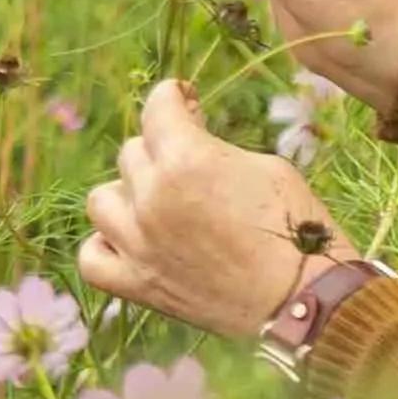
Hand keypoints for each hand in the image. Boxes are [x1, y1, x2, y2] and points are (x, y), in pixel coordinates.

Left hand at [74, 77, 329, 339]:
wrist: (306, 301)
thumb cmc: (299, 228)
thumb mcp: (267, 166)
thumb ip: (215, 149)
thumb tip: (191, 138)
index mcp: (187, 159)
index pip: (157, 108)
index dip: (172, 97)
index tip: (183, 100)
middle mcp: (153, 198)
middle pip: (133, 152)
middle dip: (161, 148)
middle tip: (191, 161)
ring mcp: (139, 245)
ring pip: (102, 199)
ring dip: (127, 194)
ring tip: (156, 201)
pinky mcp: (139, 286)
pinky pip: (91, 259)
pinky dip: (104, 246)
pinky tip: (128, 240)